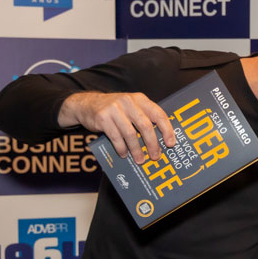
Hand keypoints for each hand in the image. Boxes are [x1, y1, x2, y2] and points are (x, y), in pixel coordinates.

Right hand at [59, 92, 175, 163]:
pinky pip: (115, 137)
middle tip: (155, 156)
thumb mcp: (131, 107)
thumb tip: (161, 140)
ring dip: (136, 150)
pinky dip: (121, 148)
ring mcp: (114, 109)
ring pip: (130, 134)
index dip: (167, 130)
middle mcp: (128, 101)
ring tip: (140, 160)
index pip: (158, 114)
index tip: (170, 144)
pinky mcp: (103, 117)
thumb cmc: (115, 110)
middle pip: (145, 126)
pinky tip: (124, 154)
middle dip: (152, 144)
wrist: (86, 104)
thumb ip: (144, 118)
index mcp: (140, 99)